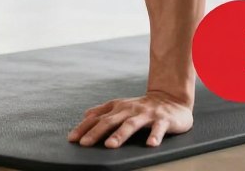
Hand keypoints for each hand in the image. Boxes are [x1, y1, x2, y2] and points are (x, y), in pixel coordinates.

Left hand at [67, 91, 192, 148]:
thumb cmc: (142, 107)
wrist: (172, 99)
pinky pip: (159, 129)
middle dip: (96, 132)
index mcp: (118, 107)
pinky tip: (150, 144)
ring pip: (131, 125)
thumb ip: (103, 111)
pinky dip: (155, 136)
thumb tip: (84, 116)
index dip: (84, 128)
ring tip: (110, 145)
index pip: (98, 118)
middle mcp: (130, 110)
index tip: (72, 139)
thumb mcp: (121, 106)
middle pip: (110, 121)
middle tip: (84, 143)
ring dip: (120, 135)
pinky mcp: (163, 120)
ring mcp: (147, 114)